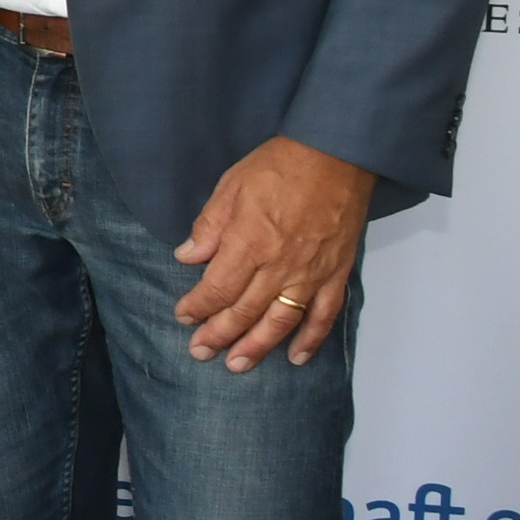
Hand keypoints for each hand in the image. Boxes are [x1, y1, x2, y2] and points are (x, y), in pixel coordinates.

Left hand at [174, 136, 372, 370]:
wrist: (335, 155)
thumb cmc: (279, 166)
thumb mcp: (230, 187)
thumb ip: (209, 227)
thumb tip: (186, 257)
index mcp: (248, 244)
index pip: (217, 288)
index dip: (197, 307)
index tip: (184, 316)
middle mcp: (278, 266)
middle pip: (244, 311)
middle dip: (219, 335)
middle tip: (200, 352)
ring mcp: (310, 274)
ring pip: (280, 321)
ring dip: (257, 347)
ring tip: (237, 365)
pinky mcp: (335, 274)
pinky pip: (324, 316)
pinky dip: (311, 340)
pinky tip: (296, 357)